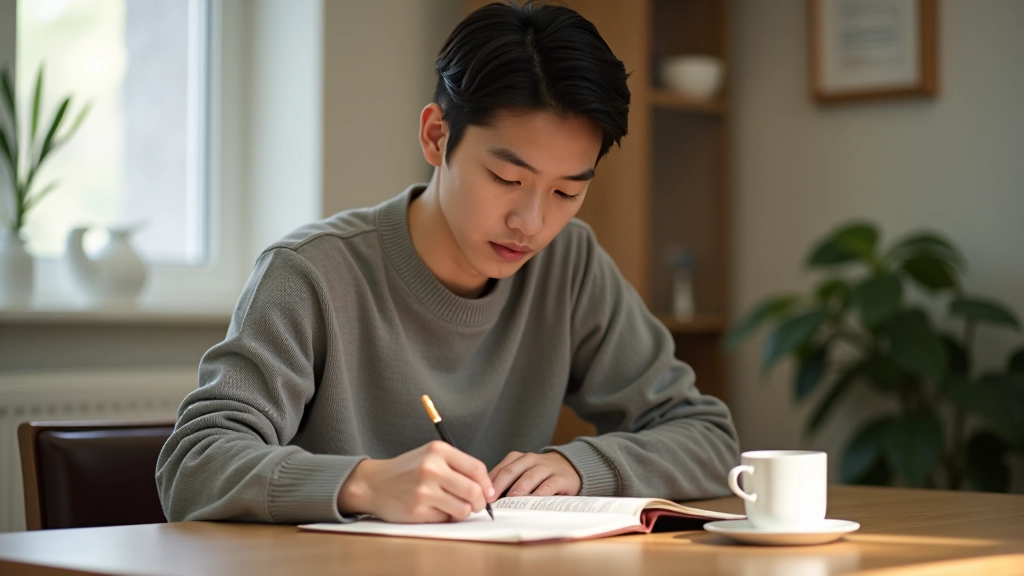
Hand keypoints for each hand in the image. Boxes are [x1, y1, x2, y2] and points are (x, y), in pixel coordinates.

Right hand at [337, 441, 494, 522]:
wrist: (374, 483)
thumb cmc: (407, 470)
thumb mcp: (431, 456)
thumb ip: (457, 466)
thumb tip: (486, 488)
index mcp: (438, 450)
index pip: (477, 468)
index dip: (487, 484)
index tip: (489, 493)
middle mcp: (432, 468)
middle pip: (473, 491)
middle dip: (480, 503)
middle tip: (477, 505)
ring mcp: (424, 490)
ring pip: (463, 508)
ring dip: (463, 511)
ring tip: (453, 506)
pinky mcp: (417, 510)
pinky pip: (445, 518)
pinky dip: (445, 517)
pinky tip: (434, 509)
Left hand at [489, 451, 581, 496]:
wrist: (571, 467)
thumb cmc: (541, 475)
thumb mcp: (523, 473)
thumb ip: (507, 482)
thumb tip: (486, 499)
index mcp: (518, 458)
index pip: (500, 469)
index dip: (489, 482)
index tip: (480, 495)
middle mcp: (530, 460)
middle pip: (511, 470)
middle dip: (498, 485)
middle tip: (490, 499)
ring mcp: (546, 467)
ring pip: (529, 476)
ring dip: (517, 489)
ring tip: (509, 500)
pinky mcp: (560, 477)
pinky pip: (548, 485)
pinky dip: (539, 493)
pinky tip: (532, 501)